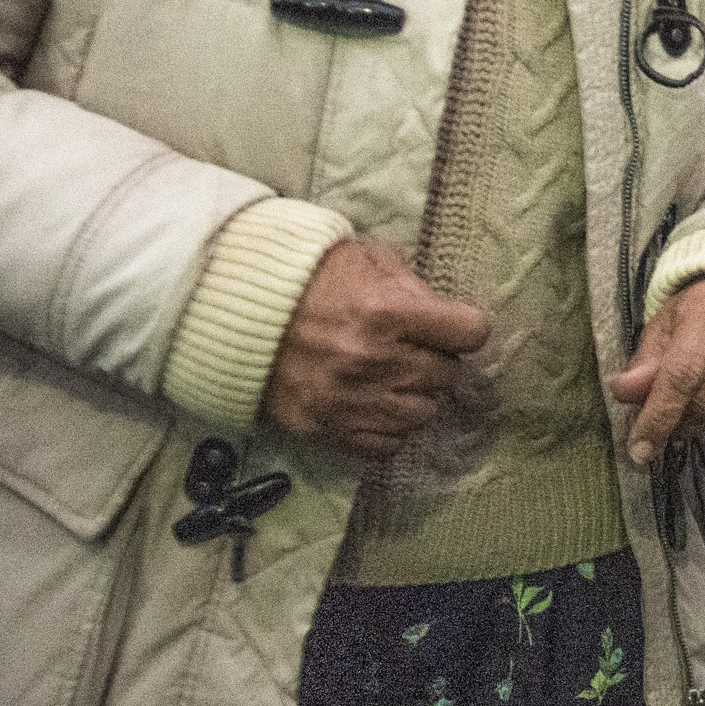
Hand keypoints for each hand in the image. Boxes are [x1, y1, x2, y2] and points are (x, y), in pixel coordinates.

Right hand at [260, 239, 490, 460]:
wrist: (233, 316)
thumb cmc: (305, 279)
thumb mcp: (365, 259)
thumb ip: (409, 283)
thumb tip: (440, 310)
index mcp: (389, 311)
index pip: (471, 333)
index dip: (464, 328)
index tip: (451, 327)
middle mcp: (375, 361)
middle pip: (448, 375)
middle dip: (438, 360)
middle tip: (414, 350)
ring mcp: (350, 402)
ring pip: (422, 414)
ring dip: (415, 396)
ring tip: (394, 378)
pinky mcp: (326, 431)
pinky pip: (386, 446)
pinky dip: (388, 429)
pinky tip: (375, 405)